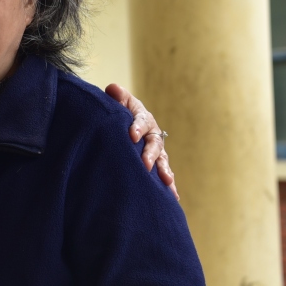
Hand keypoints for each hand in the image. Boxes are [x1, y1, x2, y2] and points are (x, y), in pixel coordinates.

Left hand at [105, 83, 178, 199]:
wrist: (128, 124)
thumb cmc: (121, 113)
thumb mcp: (119, 103)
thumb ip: (118, 97)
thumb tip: (113, 89)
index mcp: (143, 118)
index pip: (141, 121)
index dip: (137, 127)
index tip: (132, 135)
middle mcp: (153, 134)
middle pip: (154, 144)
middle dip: (150, 154)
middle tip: (145, 164)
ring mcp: (157, 150)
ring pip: (163, 161)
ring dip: (165, 171)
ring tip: (167, 181)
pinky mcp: (157, 163)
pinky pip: (164, 174)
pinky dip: (169, 185)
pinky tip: (173, 197)